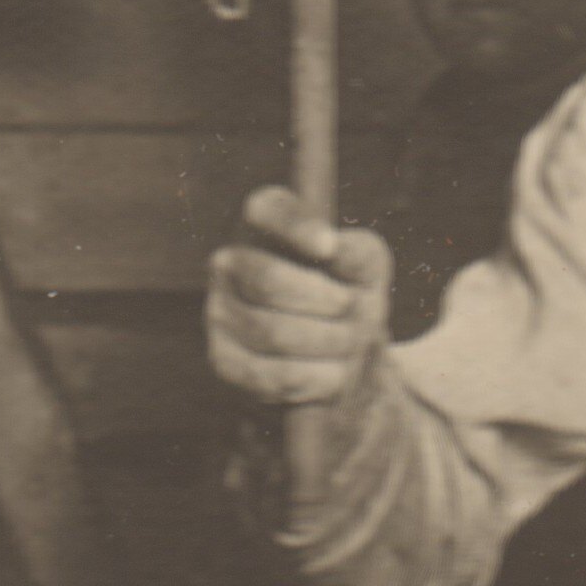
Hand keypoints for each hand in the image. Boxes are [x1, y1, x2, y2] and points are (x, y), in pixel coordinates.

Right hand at [206, 189, 392, 405]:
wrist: (338, 349)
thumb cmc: (348, 290)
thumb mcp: (367, 266)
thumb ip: (357, 253)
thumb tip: (331, 251)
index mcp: (262, 222)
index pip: (265, 210)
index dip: (294, 226)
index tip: (329, 246)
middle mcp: (228, 261)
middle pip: (267, 279)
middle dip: (323, 300)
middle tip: (355, 309)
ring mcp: (218, 311)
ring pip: (269, 332)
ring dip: (326, 341)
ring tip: (353, 342)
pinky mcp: (223, 359)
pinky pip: (267, 373)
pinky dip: (314, 376)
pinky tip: (337, 371)